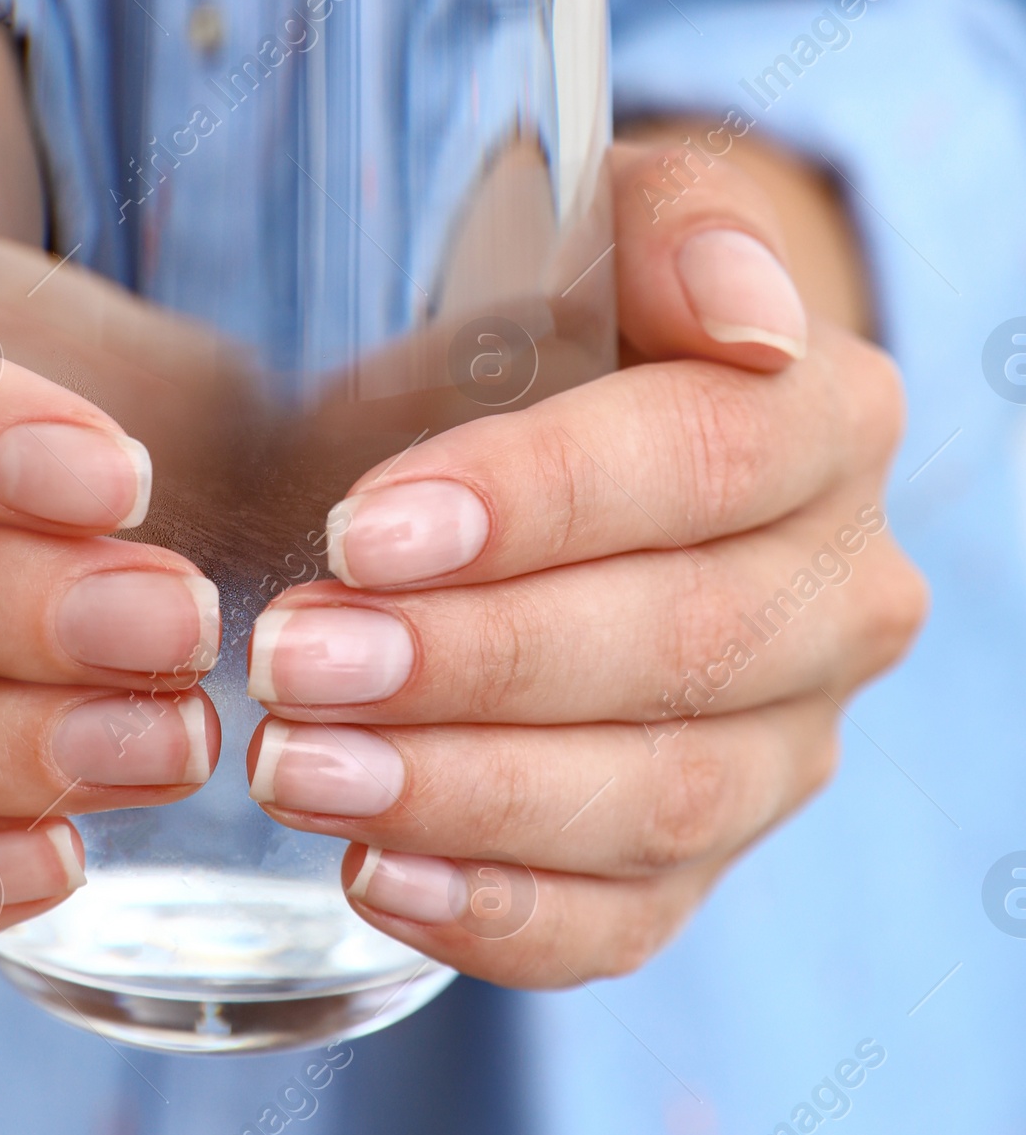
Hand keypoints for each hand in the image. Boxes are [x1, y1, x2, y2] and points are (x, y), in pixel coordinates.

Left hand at [243, 132, 926, 984]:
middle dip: (472, 663)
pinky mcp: (706, 853)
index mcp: (834, 420)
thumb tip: (744, 313)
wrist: (562, 416)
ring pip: (656, 801)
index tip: (365, 529)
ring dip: (464, 795)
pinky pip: (627, 921)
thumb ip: (672, 224)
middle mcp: (841, 595)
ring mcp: (788, 743)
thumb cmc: (565, 299)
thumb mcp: (601, 213)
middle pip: (680, 649)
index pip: (707, 467)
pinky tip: (369, 873)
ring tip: (296, 765)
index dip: (540, 504)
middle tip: (293, 660)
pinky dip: (497, 916)